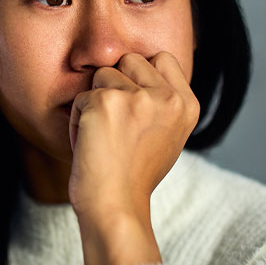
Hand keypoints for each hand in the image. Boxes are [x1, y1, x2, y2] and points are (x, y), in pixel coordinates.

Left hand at [67, 51, 199, 264]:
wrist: (116, 206)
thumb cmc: (135, 176)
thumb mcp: (167, 135)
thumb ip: (162, 102)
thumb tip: (143, 67)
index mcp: (187, 105)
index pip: (162, 58)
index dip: (141, 76)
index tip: (135, 108)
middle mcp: (167, 97)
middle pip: (129, 60)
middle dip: (116, 85)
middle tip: (117, 126)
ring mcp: (138, 97)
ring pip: (102, 76)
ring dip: (95, 102)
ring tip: (104, 136)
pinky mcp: (105, 102)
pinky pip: (81, 97)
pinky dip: (78, 120)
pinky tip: (90, 145)